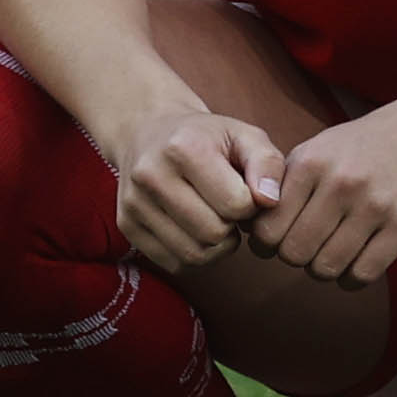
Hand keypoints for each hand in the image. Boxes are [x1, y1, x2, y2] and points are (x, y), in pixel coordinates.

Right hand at [106, 103, 288, 272]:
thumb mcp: (243, 134)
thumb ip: (267, 163)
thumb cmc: (205, 137)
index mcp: (183, 147)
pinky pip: (174, 264)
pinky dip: (195, 255)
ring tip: (216, 219)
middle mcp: (151, 176)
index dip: (251, 204)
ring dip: (216, 245)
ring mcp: (134, 204)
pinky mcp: (127, 227)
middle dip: (232, 226)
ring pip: (193, 255)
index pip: (236, 204)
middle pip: (213, 233)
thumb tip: (269, 201)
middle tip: (231, 208)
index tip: (244, 190)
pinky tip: (196, 230)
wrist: (148, 132)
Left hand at [253, 93, 396, 282]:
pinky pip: (363, 274)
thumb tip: (254, 227)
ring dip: (326, 268)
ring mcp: (375, 205)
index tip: (281, 239)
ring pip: (326, 268)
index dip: (268, 243)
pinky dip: (354, 276)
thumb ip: (288, 182)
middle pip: (294, 254)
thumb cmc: (374, 140)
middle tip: (311, 245)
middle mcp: (340, 183)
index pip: (267, 228)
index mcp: (312, 162)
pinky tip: (359, 258)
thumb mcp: (324, 146)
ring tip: (336, 251)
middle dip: (297, 257)